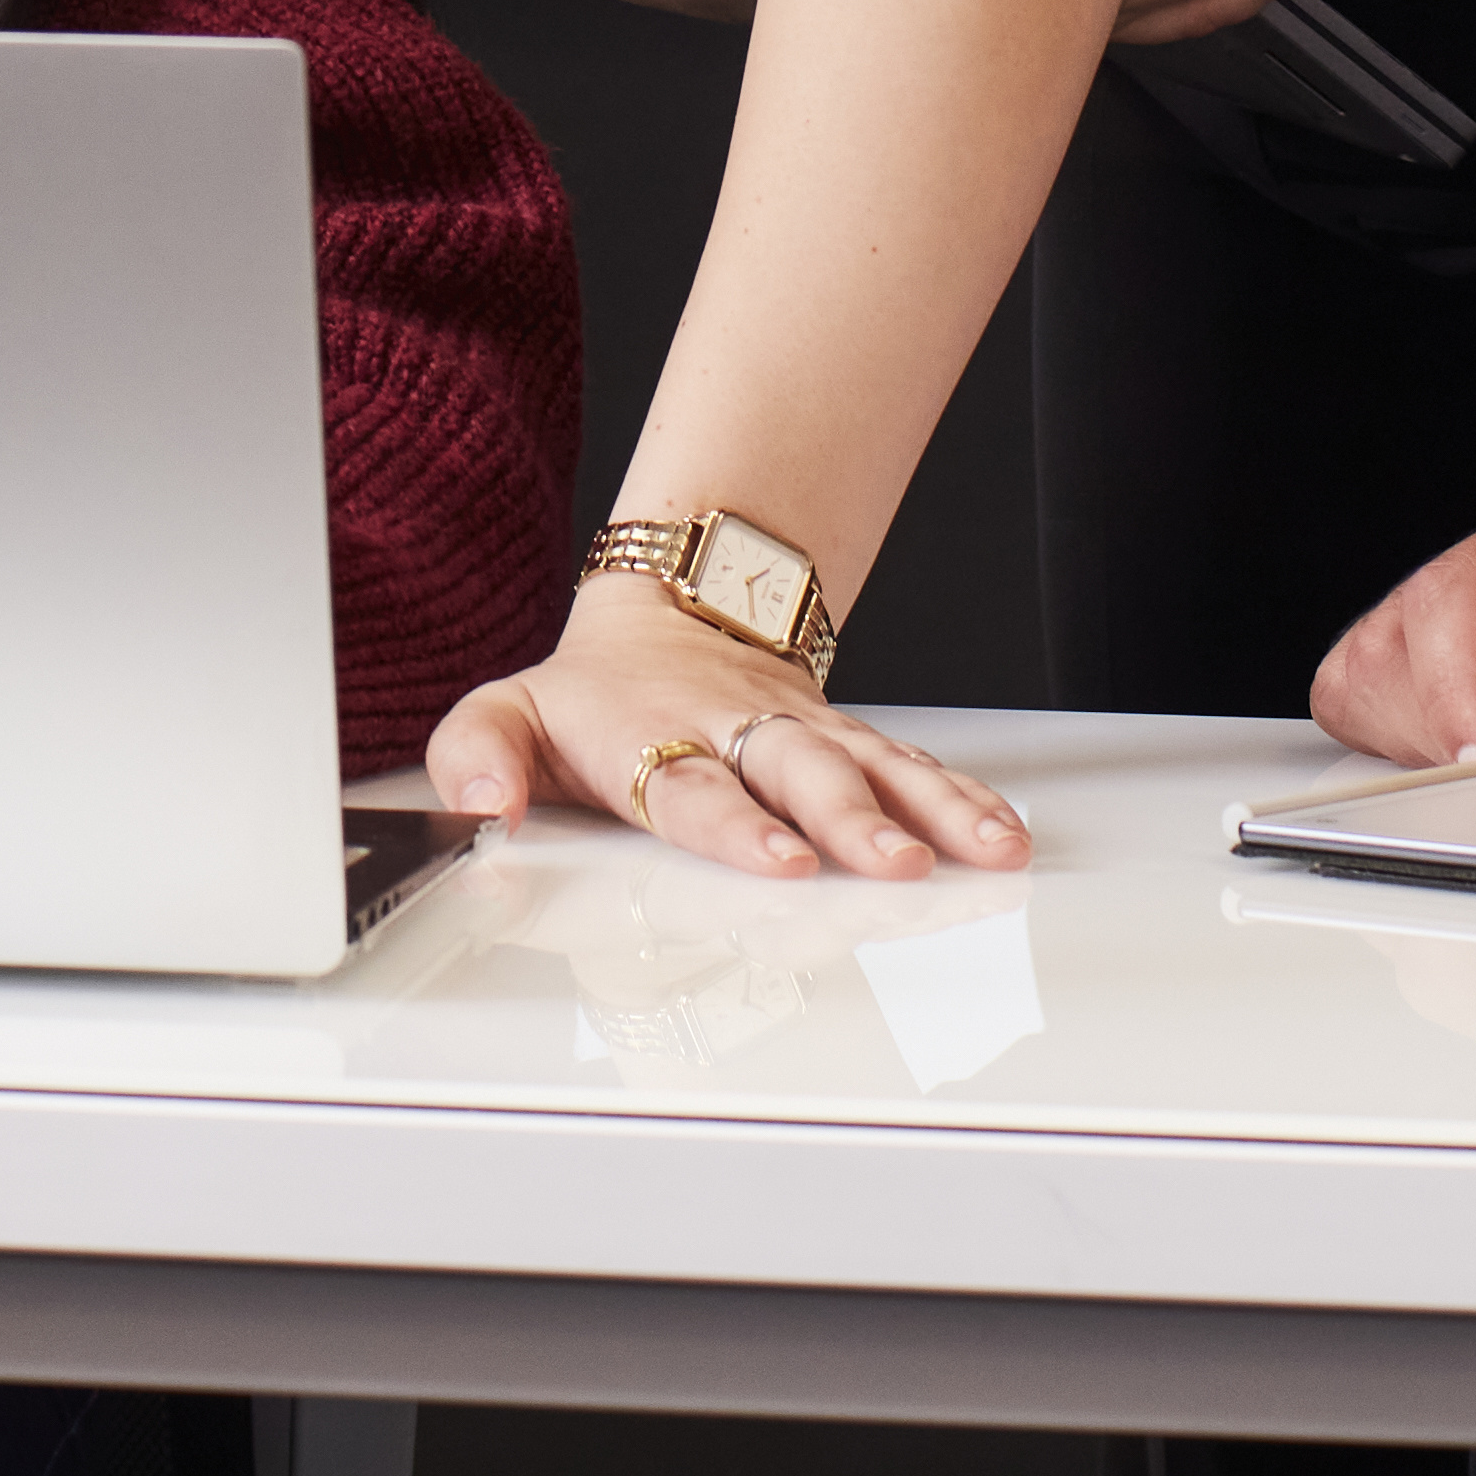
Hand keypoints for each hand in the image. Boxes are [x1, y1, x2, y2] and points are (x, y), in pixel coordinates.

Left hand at [427, 573, 1036, 882]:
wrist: (670, 612)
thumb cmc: (592, 695)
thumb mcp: (507, 710)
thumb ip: (477, 753)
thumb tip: (475, 803)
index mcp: (655, 737)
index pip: (694, 786)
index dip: (738, 823)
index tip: (779, 858)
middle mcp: (741, 735)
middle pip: (801, 775)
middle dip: (851, 819)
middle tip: (890, 863)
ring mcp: (803, 736)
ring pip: (874, 767)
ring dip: (929, 810)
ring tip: (982, 851)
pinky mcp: (848, 740)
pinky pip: (911, 766)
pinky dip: (960, 796)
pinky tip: (1000, 832)